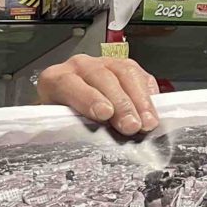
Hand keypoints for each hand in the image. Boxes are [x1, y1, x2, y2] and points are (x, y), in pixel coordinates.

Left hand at [38, 54, 159, 136]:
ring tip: (147, 123)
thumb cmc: (60, 119)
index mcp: (54, 80)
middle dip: (121, 103)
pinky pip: (141, 75)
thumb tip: (87, 142)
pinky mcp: (124, 67)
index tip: (104, 114)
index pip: (69, 83)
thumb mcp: (56, 126)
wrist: (65, 107)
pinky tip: (152, 112)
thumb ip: (67, 128)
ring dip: (140, 101)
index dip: (89, 98)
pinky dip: (148, 95)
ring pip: (125, 73)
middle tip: (131, 125)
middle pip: (103, 78)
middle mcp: (79, 66)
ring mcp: (104, 63)